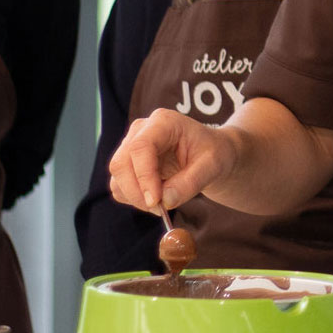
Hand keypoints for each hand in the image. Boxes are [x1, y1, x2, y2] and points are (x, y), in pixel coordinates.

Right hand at [108, 108, 236, 215]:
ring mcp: (130, 146)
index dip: (144, 176)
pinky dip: (134, 199)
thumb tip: (166, 201)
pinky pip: (119, 187)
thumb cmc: (215, 153)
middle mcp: (141, 130)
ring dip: (136, 198)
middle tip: (161, 210)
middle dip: (137, 192)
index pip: (140, 147)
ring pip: (117, 178)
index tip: (156, 201)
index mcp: (164, 122)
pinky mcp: (127, 164)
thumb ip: (191, 182)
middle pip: (121, 164)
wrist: (213, 154)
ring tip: (165, 204)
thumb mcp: (213, 165)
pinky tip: (157, 198)